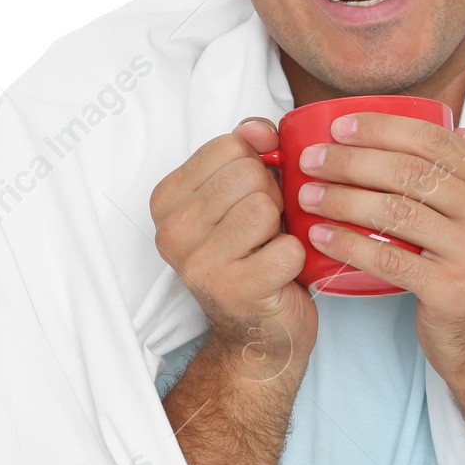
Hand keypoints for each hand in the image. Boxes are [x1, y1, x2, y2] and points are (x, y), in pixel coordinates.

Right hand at [149, 117, 317, 384]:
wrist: (260, 335)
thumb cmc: (255, 256)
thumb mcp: (242, 195)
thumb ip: (247, 149)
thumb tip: (260, 128)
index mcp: (166, 200)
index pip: (229, 146)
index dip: (258, 167)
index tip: (251, 199)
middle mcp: (172, 232)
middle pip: (249, 174)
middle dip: (273, 196)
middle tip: (265, 231)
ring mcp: (199, 265)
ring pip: (267, 206)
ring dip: (283, 227)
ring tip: (270, 249)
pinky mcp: (236, 291)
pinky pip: (289, 246)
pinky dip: (297, 257)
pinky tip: (282, 274)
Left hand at [295, 112, 464, 453]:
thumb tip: (462, 128)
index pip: (434, 140)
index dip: (382, 128)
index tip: (339, 126)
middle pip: (410, 172)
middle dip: (352, 160)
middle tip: (311, 160)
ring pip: (396, 212)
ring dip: (343, 198)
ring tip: (307, 194)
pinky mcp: (453, 290)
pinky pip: (390, 260)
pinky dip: (350, 244)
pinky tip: (320, 235)